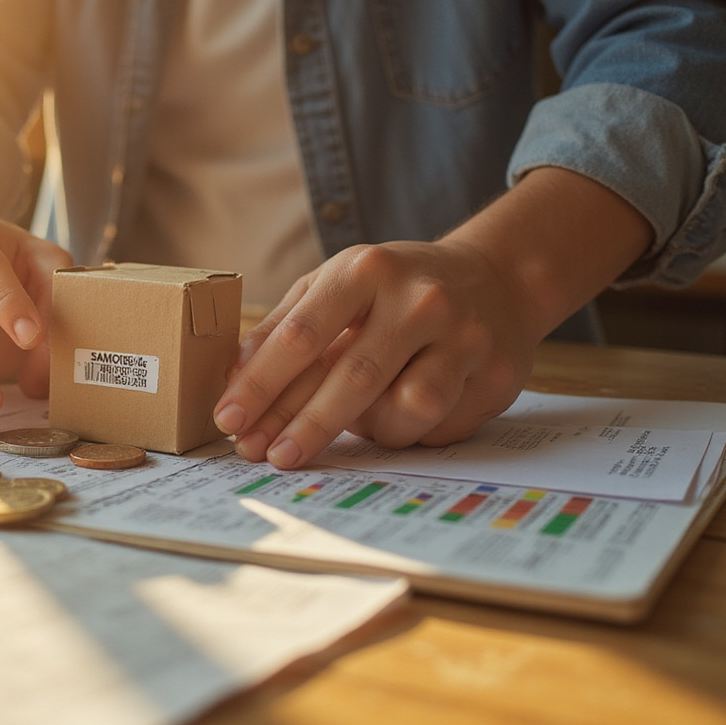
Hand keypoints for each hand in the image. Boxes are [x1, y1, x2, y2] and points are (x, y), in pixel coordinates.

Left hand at [211, 167, 654, 468]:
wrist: (495, 280)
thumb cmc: (393, 291)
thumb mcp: (336, 286)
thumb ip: (283, 327)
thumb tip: (233, 380)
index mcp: (366, 269)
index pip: (302, 335)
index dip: (261, 384)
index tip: (229, 420)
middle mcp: (418, 299)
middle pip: (351, 377)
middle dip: (301, 424)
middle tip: (264, 454)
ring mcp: (463, 337)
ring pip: (405, 409)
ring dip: (367, 431)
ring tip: (351, 427)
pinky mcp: (494, 376)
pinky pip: (437, 425)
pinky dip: (408, 432)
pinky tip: (398, 420)